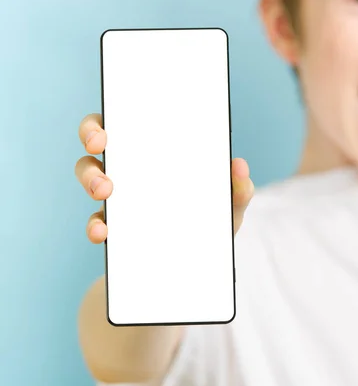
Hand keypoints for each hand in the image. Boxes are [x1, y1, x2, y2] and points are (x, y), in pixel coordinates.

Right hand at [74, 113, 253, 243]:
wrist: (196, 268)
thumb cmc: (211, 223)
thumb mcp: (229, 207)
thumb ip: (239, 190)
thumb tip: (239, 165)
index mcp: (158, 153)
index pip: (128, 122)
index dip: (111, 117)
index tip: (108, 125)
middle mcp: (132, 169)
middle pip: (98, 142)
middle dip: (91, 136)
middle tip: (100, 146)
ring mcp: (118, 199)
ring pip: (89, 175)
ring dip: (90, 178)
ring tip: (105, 191)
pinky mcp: (112, 228)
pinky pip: (96, 222)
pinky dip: (95, 225)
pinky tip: (102, 231)